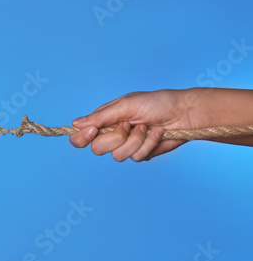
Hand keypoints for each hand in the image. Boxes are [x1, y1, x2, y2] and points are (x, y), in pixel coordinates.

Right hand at [70, 89, 200, 161]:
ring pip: (118, 155)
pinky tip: (156, 133)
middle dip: (115, 138)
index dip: (82, 137)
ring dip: (135, 140)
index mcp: (105, 120)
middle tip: (127, 125)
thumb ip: (101, 117)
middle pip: (97, 148)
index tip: (92, 132)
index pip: (82, 136)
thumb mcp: (126, 105)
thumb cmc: (156, 103)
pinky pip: (136, 157)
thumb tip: (75, 123)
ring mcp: (127, 145)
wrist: (185, 114)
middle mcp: (113, 134)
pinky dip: (148, 144)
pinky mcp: (141, 153)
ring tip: (146, 127)